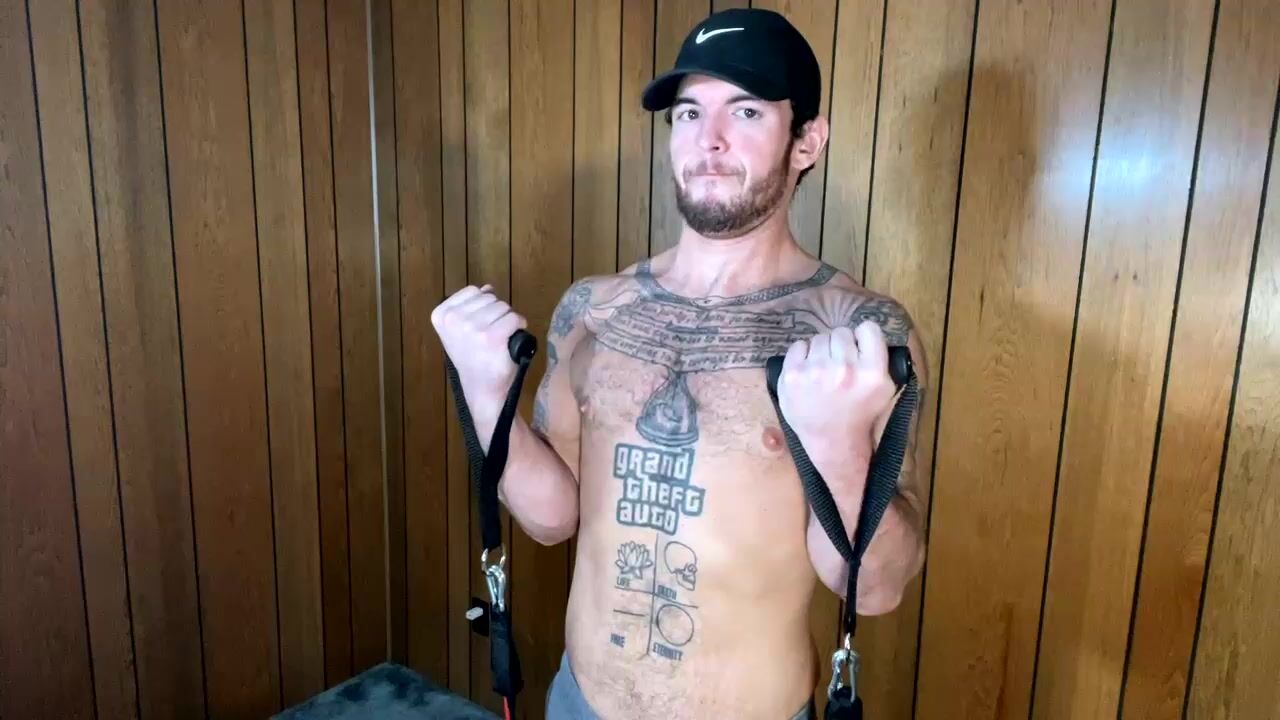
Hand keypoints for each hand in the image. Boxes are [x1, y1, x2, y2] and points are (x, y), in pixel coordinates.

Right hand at [431, 284, 528, 422]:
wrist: (482, 387)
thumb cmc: (472, 358)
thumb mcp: (462, 330)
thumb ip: (471, 307)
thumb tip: (487, 288)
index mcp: (441, 315)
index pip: (472, 291)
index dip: (482, 305)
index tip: (478, 325)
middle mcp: (453, 319)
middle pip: (489, 297)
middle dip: (496, 312)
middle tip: (491, 334)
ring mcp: (472, 328)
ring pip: (502, 306)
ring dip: (507, 319)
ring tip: (500, 337)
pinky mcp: (492, 336)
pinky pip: (514, 317)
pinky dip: (519, 325)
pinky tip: (512, 337)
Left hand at [777, 321, 897, 449]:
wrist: (831, 440)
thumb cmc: (859, 413)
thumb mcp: (885, 389)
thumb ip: (881, 359)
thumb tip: (866, 333)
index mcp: (872, 372)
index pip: (869, 329)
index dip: (863, 337)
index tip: (858, 348)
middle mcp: (845, 369)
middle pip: (841, 333)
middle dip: (841, 346)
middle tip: (839, 365)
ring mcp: (816, 370)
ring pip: (819, 338)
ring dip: (821, 351)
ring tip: (823, 371)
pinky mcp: (792, 374)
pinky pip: (798, 346)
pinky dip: (803, 355)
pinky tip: (808, 371)